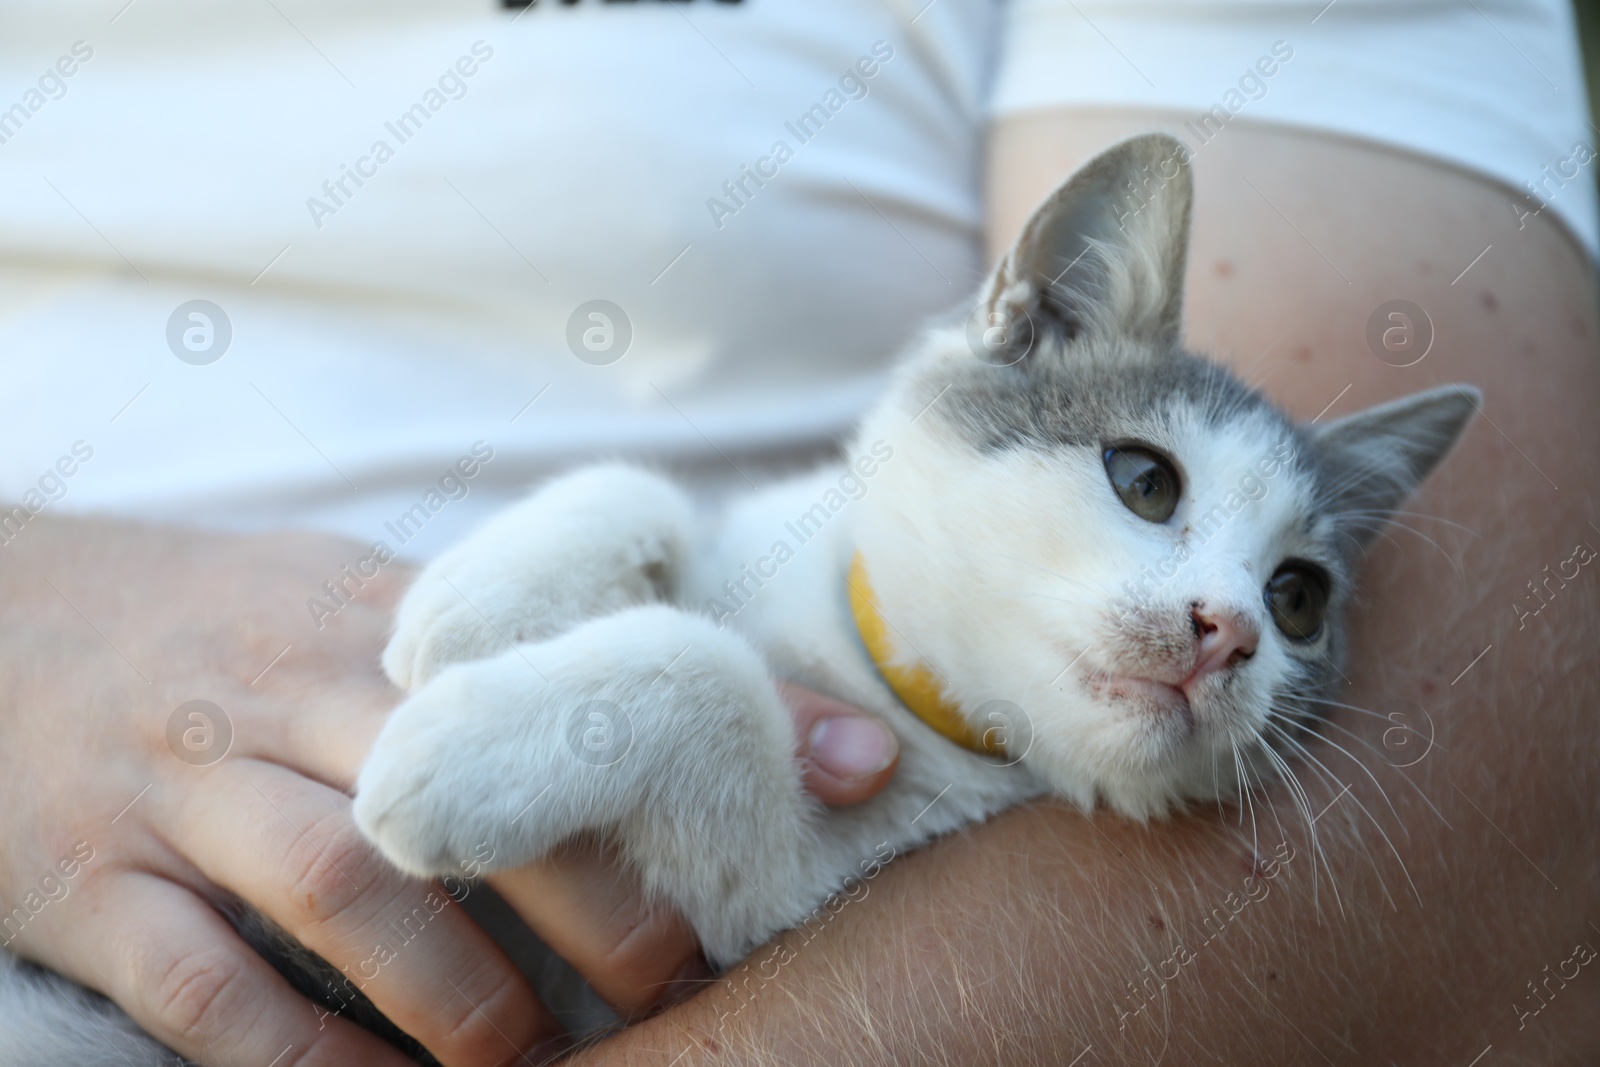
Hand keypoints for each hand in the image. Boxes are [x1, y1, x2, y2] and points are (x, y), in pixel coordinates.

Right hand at [0, 517, 898, 1065]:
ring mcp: (178, 784)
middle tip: (677, 977)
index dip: (698, 728)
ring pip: (346, 890)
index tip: (824, 794)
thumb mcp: (361, 604)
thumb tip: (737, 697)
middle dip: (593, 895)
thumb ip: (520, 653)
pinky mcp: (86, 880)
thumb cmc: (220, 624)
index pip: (560, 663)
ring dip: (459, 994)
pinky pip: (203, 987)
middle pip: (467, 788)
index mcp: (375, 615)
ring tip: (539, 1059)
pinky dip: (299, 1057)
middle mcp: (284, 690)